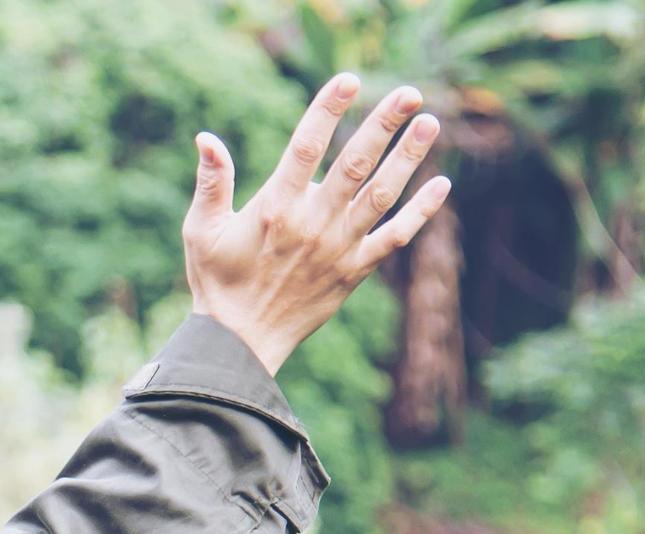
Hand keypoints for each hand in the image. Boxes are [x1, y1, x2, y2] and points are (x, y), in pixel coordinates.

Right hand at [182, 74, 450, 376]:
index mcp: (273, 209)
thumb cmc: (217, 283)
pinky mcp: (354, 271)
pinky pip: (394, 237)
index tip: (349, 80)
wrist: (239, 343)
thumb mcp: (201, 231)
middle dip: (383, 125)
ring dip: (409, 157)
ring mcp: (337, 248)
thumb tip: (206, 138)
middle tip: (409, 93)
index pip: (305, 147)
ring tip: (430, 124)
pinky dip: (421, 212)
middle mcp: (311, 224)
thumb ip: (211, 183)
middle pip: (354, 164)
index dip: (328, 110)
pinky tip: (442, 185)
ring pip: (381, 195)